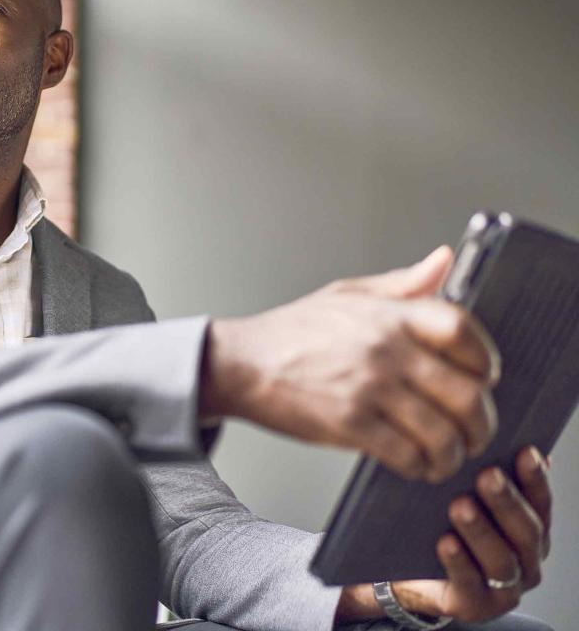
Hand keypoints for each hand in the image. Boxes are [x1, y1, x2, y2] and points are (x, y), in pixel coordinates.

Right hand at [201, 246, 500, 481]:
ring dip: (453, 453)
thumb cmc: (293, 330)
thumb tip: (444, 261)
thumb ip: (402, 283)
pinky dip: (421, 467)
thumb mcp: (347, 293)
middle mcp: (385, 349)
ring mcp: (369, 388)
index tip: (484, 375)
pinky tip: (415, 464)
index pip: (463, 331)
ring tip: (445, 455)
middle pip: (466, 392)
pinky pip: (407, 455)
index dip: (485, 358)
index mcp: (388, 314)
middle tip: (474, 431)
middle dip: (480, 423)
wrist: (242, 362)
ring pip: (442, 432)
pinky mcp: (350, 424)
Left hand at [391, 446, 551, 622]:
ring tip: (459, 505)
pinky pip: (470, 585)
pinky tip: (446, 541)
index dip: (535, 478)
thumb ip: (486, 469)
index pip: (540, 502)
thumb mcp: (464, 491)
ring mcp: (504, 588)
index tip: (524, 451)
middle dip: (507, 501)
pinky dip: (459, 563)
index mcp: (530, 529)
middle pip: (526, 531)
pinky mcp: (476, 607)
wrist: (410, 569)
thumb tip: (503, 432)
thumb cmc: (441, 521)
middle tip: (487, 475)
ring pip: (501, 559)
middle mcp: (525, 559)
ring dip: (481, 531)